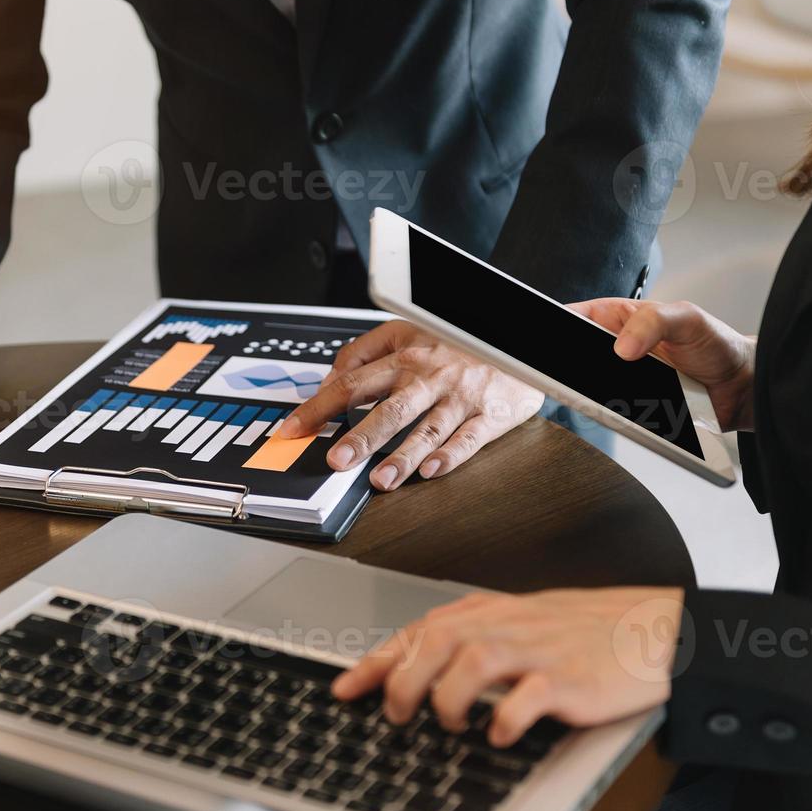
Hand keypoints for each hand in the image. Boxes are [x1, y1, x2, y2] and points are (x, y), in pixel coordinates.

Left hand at [278, 320, 543, 489]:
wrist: (518, 337)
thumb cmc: (455, 340)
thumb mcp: (405, 330)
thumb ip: (363, 352)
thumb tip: (329, 380)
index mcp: (404, 357)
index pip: (352, 383)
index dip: (320, 407)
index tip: (293, 429)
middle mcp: (429, 378)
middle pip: (390, 409)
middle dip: (361, 437)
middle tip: (336, 461)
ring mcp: (460, 397)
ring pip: (428, 429)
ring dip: (403, 456)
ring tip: (380, 480)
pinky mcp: (490, 414)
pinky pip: (469, 439)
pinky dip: (450, 455)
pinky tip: (431, 471)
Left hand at [331, 587, 683, 747]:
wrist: (654, 628)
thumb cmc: (584, 630)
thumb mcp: (519, 621)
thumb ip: (472, 637)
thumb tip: (417, 666)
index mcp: (489, 612)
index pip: (417, 631)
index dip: (375, 662)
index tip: (344, 690)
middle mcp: (506, 626)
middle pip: (435, 641)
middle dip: (403, 682)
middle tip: (397, 715)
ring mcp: (538, 651)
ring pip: (472, 663)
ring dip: (448, 700)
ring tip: (450, 725)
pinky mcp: (569, 680)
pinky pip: (527, 699)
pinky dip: (504, 720)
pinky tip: (498, 735)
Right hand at [571, 298, 755, 432]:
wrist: (741, 387)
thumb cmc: (718, 344)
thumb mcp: (688, 318)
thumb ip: (654, 322)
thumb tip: (622, 346)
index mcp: (621, 318)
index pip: (577, 317)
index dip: (559, 325)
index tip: (552, 337)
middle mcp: (616, 349)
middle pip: (575, 357)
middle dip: (569, 365)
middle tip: (575, 371)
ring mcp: (621, 380)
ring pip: (588, 388)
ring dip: (589, 393)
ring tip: (604, 391)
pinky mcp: (630, 407)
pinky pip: (610, 413)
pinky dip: (610, 415)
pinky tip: (621, 410)